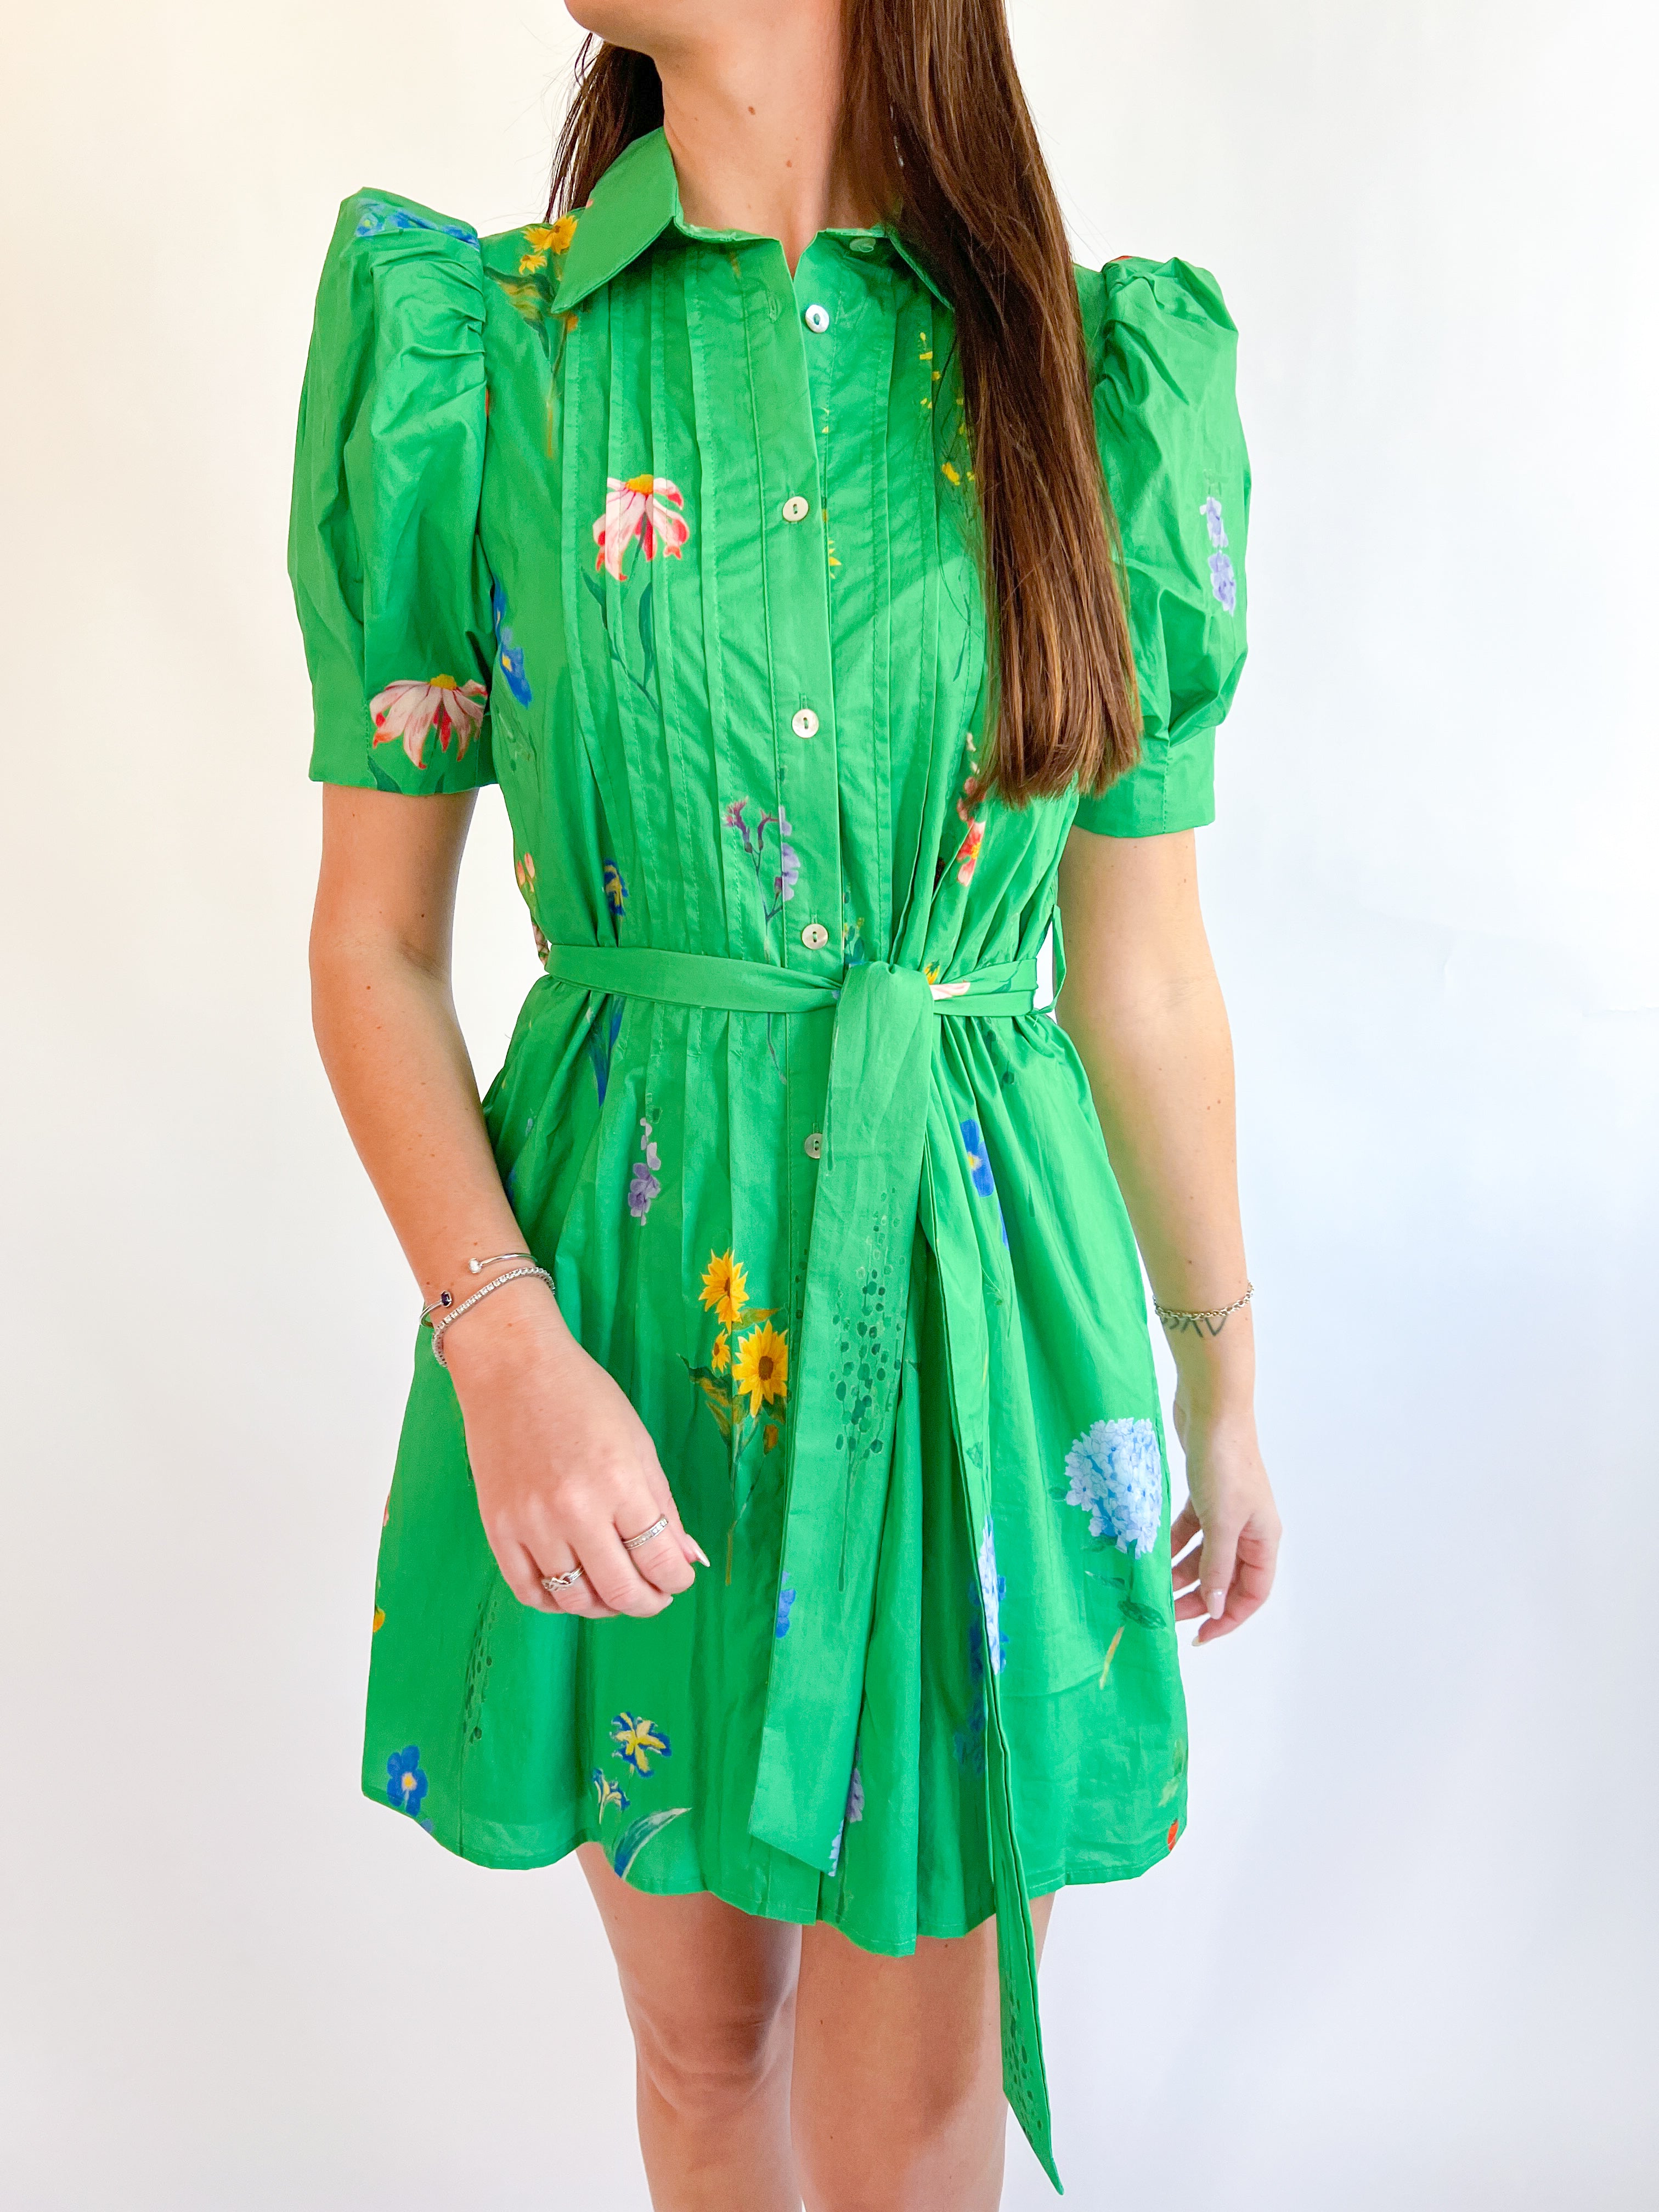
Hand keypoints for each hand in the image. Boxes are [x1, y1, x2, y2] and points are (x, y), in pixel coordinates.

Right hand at [442, 1277, 706, 1619]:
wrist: (511, 1369)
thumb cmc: (582, 1397)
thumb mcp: (638, 1444)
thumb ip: (663, 1506)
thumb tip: (685, 1559)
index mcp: (620, 1483)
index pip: (659, 1560)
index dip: (677, 1580)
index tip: (679, 1578)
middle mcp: (576, 1510)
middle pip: (621, 1591)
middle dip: (648, 1602)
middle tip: (655, 1595)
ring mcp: (531, 1524)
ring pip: (575, 1601)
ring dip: (604, 1606)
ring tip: (615, 1591)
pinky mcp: (497, 1529)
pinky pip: (529, 1592)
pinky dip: (556, 1602)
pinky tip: (574, 1589)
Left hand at [1169, 1391, 1280, 1643]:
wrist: (1212, 1407)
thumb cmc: (1223, 1462)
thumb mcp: (1220, 1521)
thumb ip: (1218, 1567)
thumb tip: (1218, 1607)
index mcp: (1264, 1538)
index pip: (1252, 1593)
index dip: (1229, 1618)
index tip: (1199, 1636)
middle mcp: (1249, 1527)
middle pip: (1227, 1578)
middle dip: (1199, 1598)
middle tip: (1166, 1613)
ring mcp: (1226, 1509)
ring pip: (1205, 1555)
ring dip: (1182, 1572)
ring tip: (1153, 1586)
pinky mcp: (1204, 1493)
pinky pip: (1190, 1530)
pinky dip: (1173, 1543)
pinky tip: (1152, 1551)